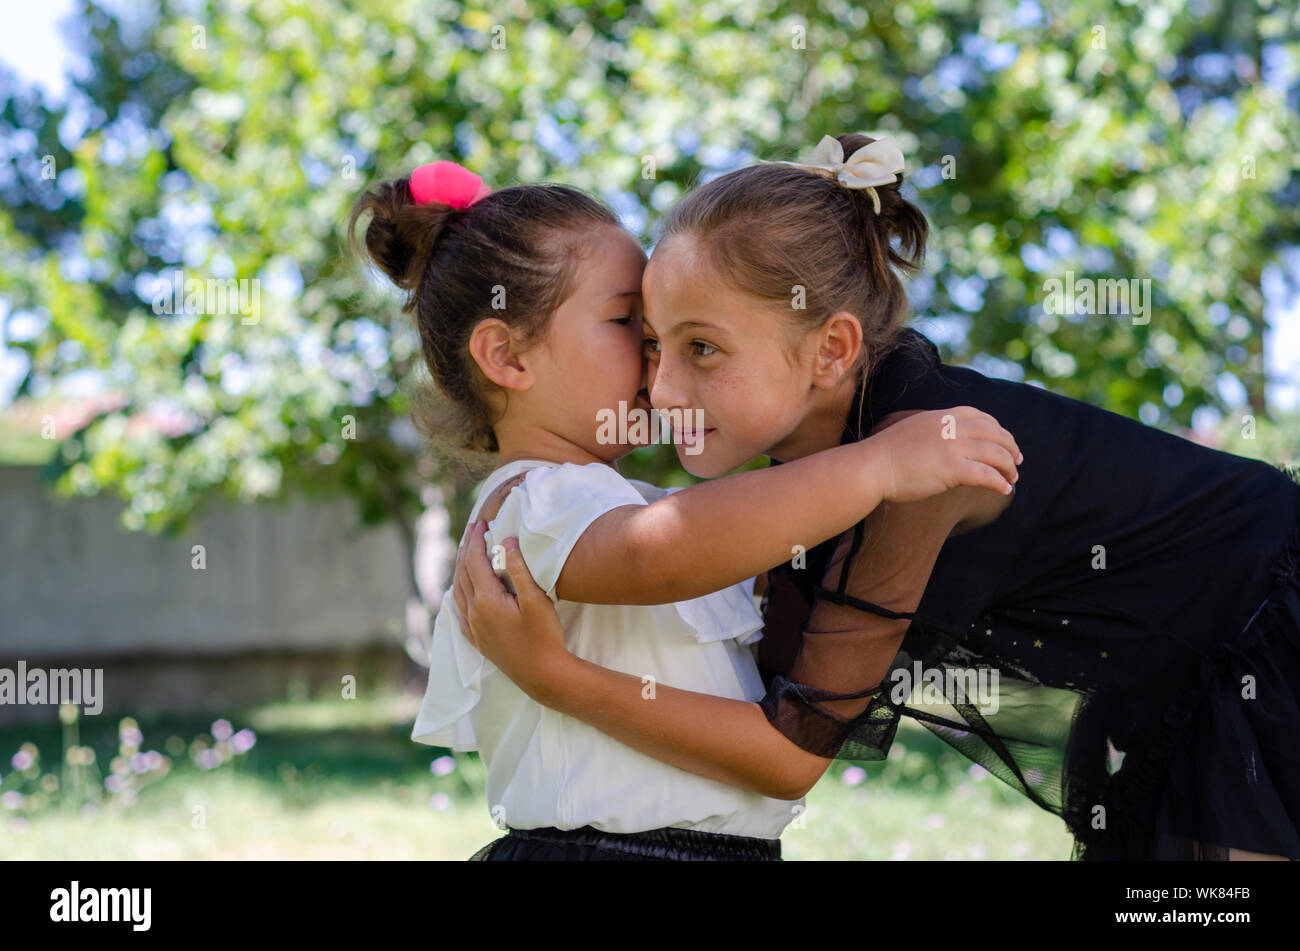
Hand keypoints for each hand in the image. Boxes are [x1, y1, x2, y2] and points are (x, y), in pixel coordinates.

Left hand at [451, 520, 570, 702]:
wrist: (542, 675)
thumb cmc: (544, 637)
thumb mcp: (536, 600)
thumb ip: (519, 570)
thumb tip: (508, 542)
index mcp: (486, 600)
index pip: (475, 562)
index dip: (477, 540)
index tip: (482, 523)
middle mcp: (473, 613)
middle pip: (463, 573)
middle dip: (467, 549)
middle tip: (473, 529)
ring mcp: (473, 627)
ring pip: (458, 591)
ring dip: (460, 568)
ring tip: (467, 552)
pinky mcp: (477, 639)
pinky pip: (459, 610)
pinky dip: (458, 592)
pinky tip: (461, 589)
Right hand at [865, 406, 1021, 501]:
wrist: (872, 466)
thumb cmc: (887, 453)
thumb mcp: (915, 430)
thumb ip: (936, 431)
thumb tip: (949, 444)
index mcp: (943, 416)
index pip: (981, 417)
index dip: (998, 429)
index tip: (1004, 441)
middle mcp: (953, 428)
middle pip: (995, 434)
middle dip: (1011, 447)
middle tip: (1017, 461)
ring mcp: (954, 447)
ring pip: (997, 454)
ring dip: (1009, 467)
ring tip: (1012, 477)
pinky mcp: (953, 469)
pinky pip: (987, 475)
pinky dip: (1000, 482)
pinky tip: (1004, 490)